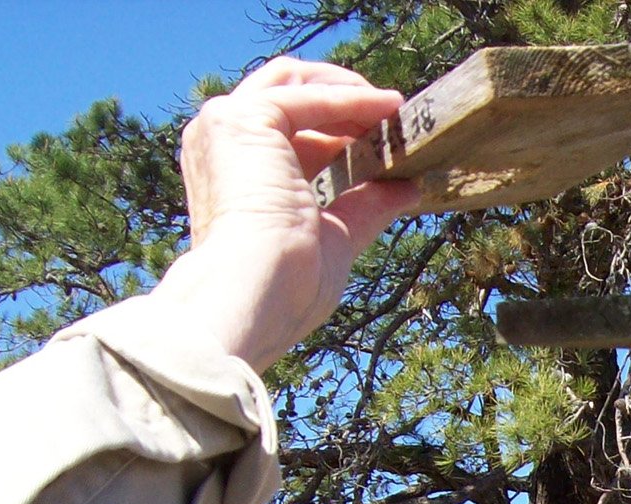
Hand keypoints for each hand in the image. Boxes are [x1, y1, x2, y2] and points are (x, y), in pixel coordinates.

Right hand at [151, 58, 422, 371]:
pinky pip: (305, 95)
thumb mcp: (336, 237)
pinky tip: (387, 107)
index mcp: (238, 177)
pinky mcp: (242, 119)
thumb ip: (366, 207)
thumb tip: (407, 188)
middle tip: (393, 115)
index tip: (386, 139)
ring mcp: (226, 128)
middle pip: (287, 97)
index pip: (291, 135)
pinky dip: (350, 98)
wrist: (255, 294)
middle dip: (343, 100)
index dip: (340, 131)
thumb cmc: (286, 288)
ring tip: (393, 107)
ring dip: (346, 89)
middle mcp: (223, 146)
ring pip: (291, 82)